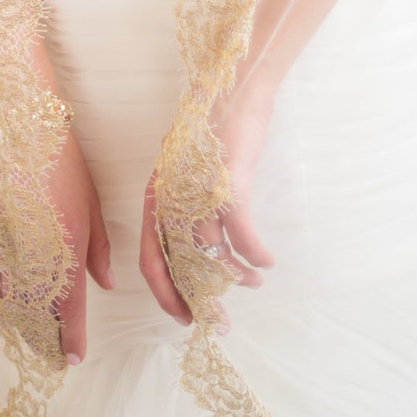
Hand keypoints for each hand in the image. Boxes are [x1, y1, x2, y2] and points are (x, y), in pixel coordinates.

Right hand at [0, 128, 112, 363]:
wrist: (21, 133)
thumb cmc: (64, 165)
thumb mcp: (91, 206)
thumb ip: (99, 250)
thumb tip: (107, 284)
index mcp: (68, 251)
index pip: (70, 311)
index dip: (72, 339)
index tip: (74, 358)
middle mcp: (36, 259)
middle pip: (40, 316)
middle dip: (48, 340)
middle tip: (54, 357)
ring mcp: (7, 250)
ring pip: (14, 305)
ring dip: (24, 327)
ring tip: (34, 341)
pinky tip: (5, 312)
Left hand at [139, 82, 278, 329]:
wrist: (232, 93)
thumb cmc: (213, 136)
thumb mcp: (189, 176)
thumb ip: (188, 210)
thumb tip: (202, 255)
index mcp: (155, 198)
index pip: (150, 260)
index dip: (166, 295)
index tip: (184, 318)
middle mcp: (169, 198)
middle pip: (179, 266)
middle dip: (200, 300)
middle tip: (219, 323)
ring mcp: (197, 191)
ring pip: (212, 253)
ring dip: (235, 277)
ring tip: (253, 284)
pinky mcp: (227, 183)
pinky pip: (241, 235)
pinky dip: (255, 255)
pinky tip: (266, 262)